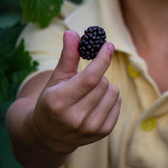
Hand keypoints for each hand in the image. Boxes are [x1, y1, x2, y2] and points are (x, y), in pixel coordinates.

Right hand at [28, 30, 120, 153]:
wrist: (49, 135)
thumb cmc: (52, 100)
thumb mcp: (56, 78)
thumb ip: (67, 56)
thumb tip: (72, 32)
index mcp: (59, 101)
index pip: (90, 78)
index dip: (102, 59)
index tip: (108, 45)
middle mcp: (75, 118)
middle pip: (103, 83)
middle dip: (98, 75)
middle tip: (86, 80)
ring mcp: (90, 128)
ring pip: (114, 92)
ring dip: (106, 87)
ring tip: (90, 93)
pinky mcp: (103, 132)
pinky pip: (118, 103)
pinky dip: (111, 98)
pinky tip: (96, 103)